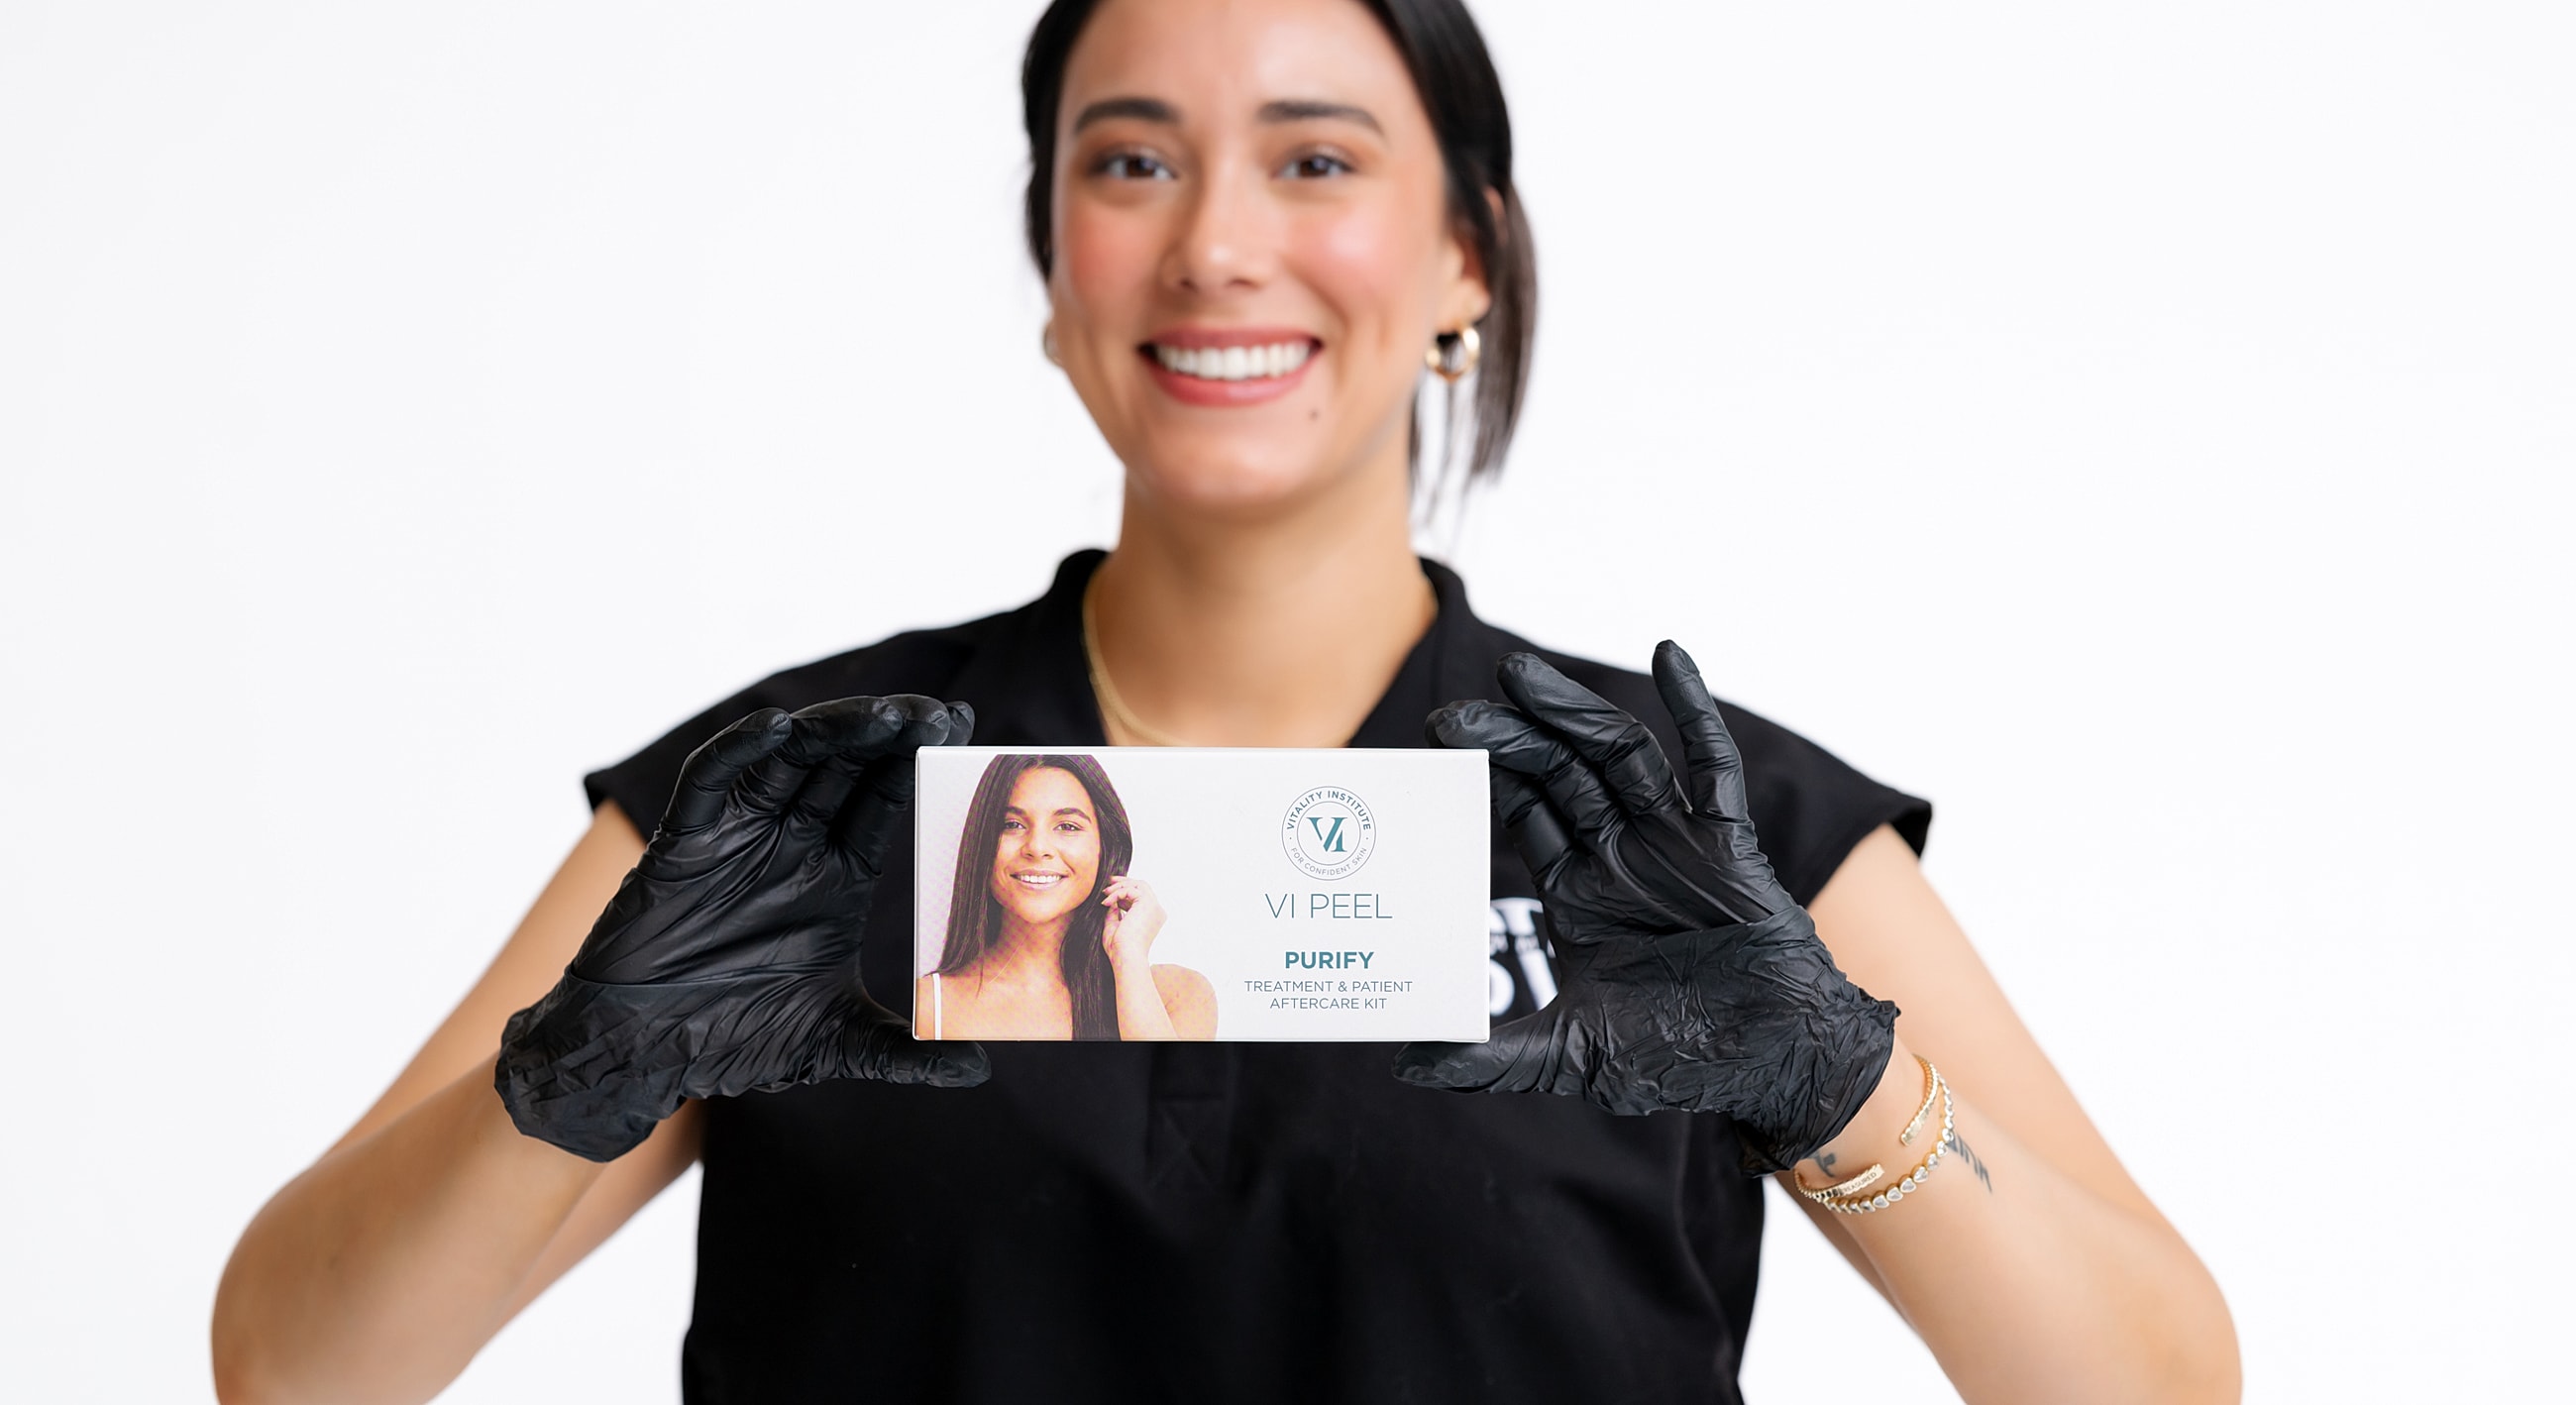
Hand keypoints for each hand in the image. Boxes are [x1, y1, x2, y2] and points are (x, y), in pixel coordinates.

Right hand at [495, 694, 990, 1161]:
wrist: (643, 1055)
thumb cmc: (734, 1038)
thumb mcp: (835, 1043)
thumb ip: (906, 1053)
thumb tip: (981, 1071)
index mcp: (837, 873)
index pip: (888, 797)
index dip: (923, 762)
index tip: (967, 732)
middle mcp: (794, 842)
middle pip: (850, 764)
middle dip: (894, 733)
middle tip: (941, 714)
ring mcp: (740, 835)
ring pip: (791, 758)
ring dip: (834, 729)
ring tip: (886, 714)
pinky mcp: (685, 842)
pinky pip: (711, 781)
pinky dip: (738, 749)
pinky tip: (775, 729)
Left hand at [1098, 875, 1165, 971]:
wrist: (1126, 956)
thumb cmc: (1119, 948)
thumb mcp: (1114, 926)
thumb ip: (1114, 913)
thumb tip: (1110, 901)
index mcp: (1153, 918)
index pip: (1141, 898)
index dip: (1125, 893)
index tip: (1109, 892)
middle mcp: (1157, 912)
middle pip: (1143, 887)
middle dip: (1125, 882)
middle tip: (1108, 882)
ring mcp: (1154, 907)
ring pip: (1138, 885)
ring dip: (1120, 886)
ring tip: (1105, 893)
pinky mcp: (1148, 903)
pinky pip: (1130, 889)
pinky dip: (1116, 893)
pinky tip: (1106, 902)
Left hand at [1397, 644, 1898, 1172]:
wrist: (1773, 1063)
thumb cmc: (1676, 1057)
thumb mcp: (1567, 1054)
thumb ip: (1489, 1058)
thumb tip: (1403, 1067)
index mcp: (1579, 893)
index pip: (1524, 813)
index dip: (1485, 775)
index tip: (1436, 743)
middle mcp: (1621, 855)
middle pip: (1559, 773)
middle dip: (1509, 737)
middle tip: (1454, 714)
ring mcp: (1675, 842)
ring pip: (1620, 757)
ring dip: (1573, 712)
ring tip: (1520, 677)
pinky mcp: (1729, 842)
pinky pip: (1713, 766)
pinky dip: (1694, 708)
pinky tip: (1668, 655)